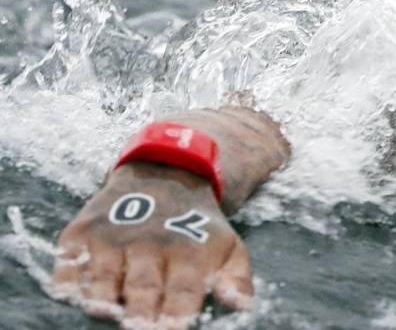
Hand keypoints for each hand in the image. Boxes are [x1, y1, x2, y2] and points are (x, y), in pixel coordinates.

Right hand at [51, 161, 252, 327]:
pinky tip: (67, 291)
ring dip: (100, 294)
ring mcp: (113, 237)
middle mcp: (149, 245)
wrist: (165, 172)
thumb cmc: (196, 225)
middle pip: (143, 286)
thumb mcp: (228, 245)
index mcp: (187, 254)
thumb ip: (236, 279)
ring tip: (101, 310)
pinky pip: (67, 259)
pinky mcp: (82, 231)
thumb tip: (239, 307)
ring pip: (103, 274)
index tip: (174, 329)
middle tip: (137, 328)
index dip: (178, 313)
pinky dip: (65, 275)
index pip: (183, 290)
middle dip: (140, 310)